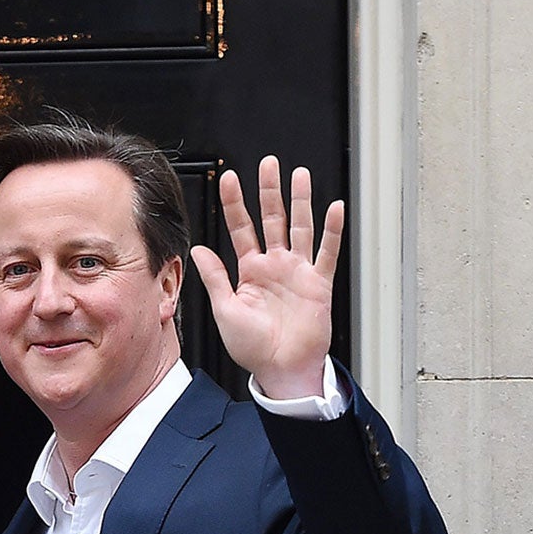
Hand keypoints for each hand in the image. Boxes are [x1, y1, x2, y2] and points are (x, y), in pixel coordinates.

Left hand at [189, 156, 342, 399]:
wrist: (281, 369)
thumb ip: (215, 278)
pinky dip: (332, 231)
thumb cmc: (253, 347)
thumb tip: (199, 251)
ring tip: (300, 176)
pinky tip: (333, 209)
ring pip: (300, 227)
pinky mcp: (319, 283)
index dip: (235, 204)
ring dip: (301, 201)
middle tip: (269, 164)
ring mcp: (298, 271)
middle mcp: (274, 266)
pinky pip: (327, 252)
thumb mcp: (225, 311)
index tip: (230, 179)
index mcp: (250, 271)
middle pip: (273, 219)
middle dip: (270, 191)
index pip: (241, 228)